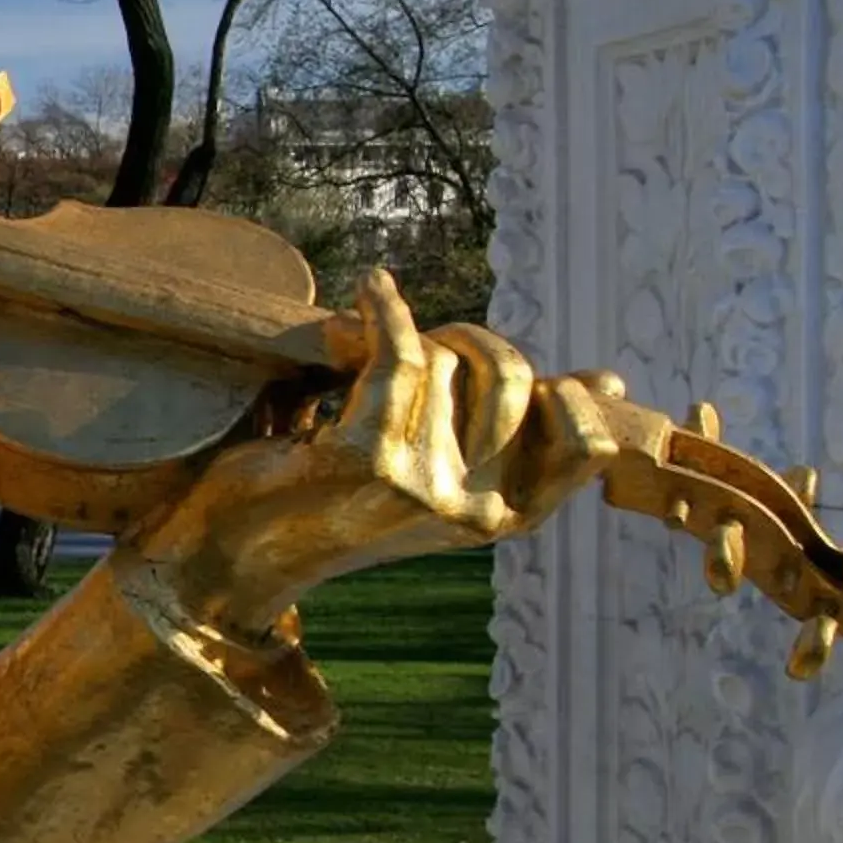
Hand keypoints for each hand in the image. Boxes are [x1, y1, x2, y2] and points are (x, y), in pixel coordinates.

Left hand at [130, 268, 620, 636]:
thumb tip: (608, 384)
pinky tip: (371, 291)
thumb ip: (516, 431)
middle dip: (464, 343)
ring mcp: (423, 489)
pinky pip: (399, 354)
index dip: (566, 398)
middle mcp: (473, 511)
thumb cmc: (340, 500)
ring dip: (404, 339)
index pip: (586, 446)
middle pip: (509, 376)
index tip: (535, 379)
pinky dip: (384, 310)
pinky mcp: (368, 461)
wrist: (234, 550)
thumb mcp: (445, 473)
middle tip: (415, 351)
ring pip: (444, 361)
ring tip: (359, 362)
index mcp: (504, 518)